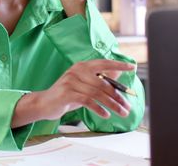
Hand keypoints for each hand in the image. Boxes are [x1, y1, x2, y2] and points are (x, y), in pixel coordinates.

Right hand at [12, 59, 133, 126]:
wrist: (45, 103)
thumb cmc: (67, 94)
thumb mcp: (84, 85)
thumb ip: (99, 79)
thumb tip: (118, 74)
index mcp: (82, 66)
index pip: (103, 63)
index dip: (118, 65)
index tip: (132, 67)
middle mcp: (76, 71)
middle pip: (103, 83)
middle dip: (118, 96)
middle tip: (127, 106)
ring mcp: (71, 81)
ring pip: (97, 93)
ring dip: (112, 105)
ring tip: (121, 113)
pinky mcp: (67, 93)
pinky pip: (88, 101)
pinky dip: (99, 108)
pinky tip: (106, 115)